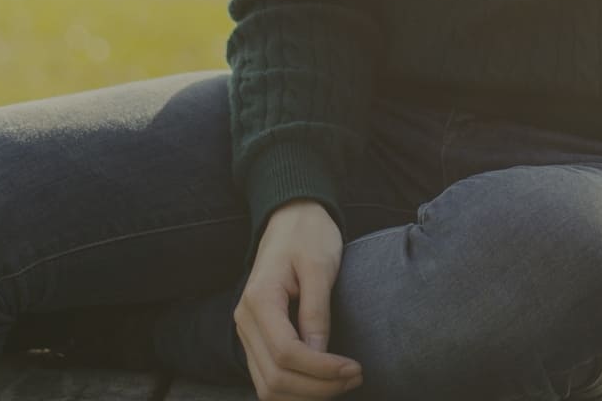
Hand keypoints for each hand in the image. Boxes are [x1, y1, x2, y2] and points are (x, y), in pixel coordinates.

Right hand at [237, 200, 361, 398]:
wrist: (290, 217)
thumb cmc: (308, 235)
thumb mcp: (319, 266)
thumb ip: (316, 311)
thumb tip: (319, 354)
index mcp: (259, 300)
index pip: (286, 353)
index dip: (321, 369)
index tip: (354, 368)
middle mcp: (245, 321)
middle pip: (275, 378)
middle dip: (318, 387)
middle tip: (356, 377)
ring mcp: (247, 332)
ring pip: (268, 386)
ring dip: (307, 394)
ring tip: (344, 383)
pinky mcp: (257, 339)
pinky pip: (268, 378)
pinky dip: (295, 389)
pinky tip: (323, 383)